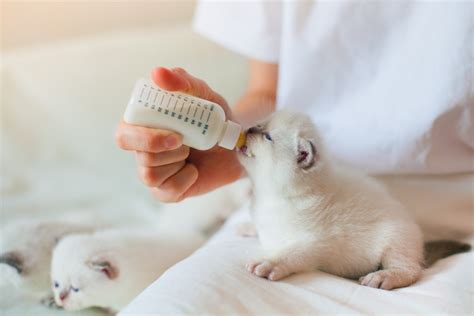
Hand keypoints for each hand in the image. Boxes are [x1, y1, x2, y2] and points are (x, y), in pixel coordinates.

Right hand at [116, 67, 242, 201]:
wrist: (236, 144)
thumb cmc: (214, 117)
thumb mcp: (204, 95)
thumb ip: (182, 81)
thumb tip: (157, 73)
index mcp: (144, 126)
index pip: (123, 134)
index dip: (143, 137)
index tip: (175, 134)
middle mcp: (144, 150)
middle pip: (138, 156)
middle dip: (161, 151)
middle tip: (185, 143)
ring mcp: (154, 172)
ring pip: (149, 175)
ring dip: (176, 163)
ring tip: (191, 152)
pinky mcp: (167, 190)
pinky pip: (165, 192)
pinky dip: (184, 181)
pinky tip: (194, 170)